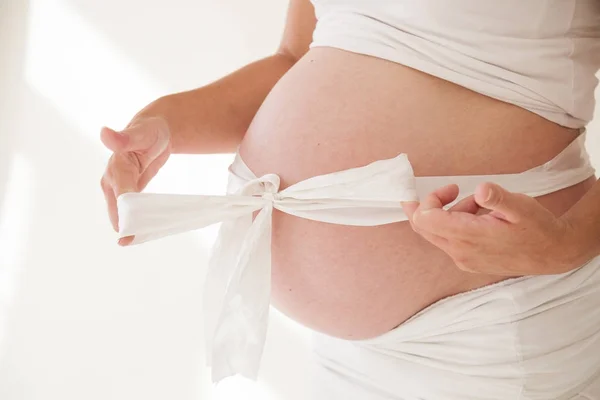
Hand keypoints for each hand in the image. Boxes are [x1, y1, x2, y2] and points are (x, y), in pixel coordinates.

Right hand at [100, 116, 171, 244]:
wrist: (156, 132)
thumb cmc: (148, 131)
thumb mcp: (142, 132)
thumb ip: (124, 137)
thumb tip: (104, 133)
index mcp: (115, 169)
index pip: (120, 196)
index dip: (125, 213)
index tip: (130, 230)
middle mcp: (112, 182)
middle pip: (118, 210)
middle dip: (125, 226)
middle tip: (134, 241)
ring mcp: (118, 189)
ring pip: (122, 214)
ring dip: (130, 228)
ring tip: (138, 240)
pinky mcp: (126, 193)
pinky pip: (130, 212)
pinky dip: (137, 222)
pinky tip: (144, 233)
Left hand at [401, 183, 579, 275]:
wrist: (554, 254)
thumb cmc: (538, 228)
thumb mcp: (521, 206)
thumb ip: (498, 198)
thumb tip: (481, 190)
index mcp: (468, 237)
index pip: (425, 219)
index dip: (430, 199)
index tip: (452, 188)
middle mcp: (460, 252)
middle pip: (422, 228)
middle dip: (429, 205)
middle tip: (449, 190)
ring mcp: (463, 260)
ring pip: (436, 233)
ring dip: (450, 214)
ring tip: (480, 205)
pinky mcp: (468, 262)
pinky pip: (449, 241)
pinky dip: (456, 225)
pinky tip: (481, 218)